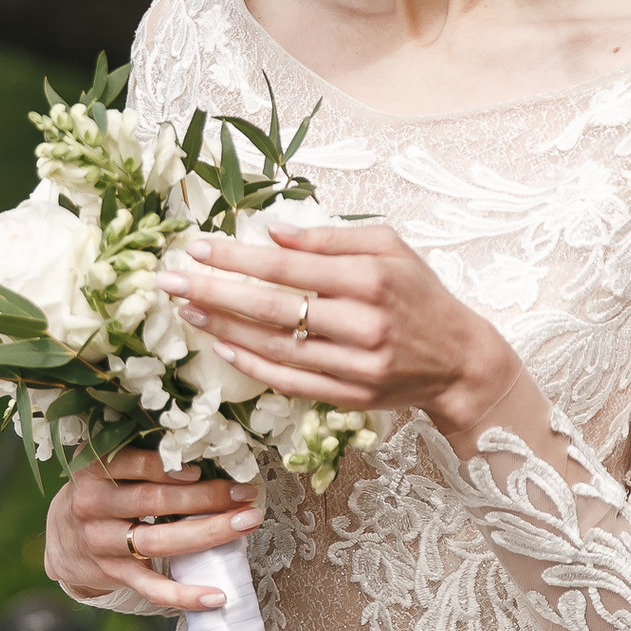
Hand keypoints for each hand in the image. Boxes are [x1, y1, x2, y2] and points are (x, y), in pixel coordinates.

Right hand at [43, 447, 262, 611]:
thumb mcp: (107, 464)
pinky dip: (185, 595)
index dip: (167, 466)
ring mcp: (102, 543)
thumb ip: (142, 453)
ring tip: (246, 524)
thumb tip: (203, 445)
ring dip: (207, 534)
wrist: (63, 539)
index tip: (203, 468)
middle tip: (245, 494)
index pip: (131, 464)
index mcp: (93, 469)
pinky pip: (152, 588)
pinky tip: (217, 595)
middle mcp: (92, 505)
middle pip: (153, 501)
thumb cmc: (102, 492)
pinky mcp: (114, 574)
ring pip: (158, 542)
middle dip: (204, 497)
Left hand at [155, 224, 536, 448]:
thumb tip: (273, 233)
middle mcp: (363, 323)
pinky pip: (289, 381)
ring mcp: (356, 365)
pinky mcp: (350, 397)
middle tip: (170, 281)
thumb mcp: (389, 247)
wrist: (460, 359)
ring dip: (223, 329)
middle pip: (272, 308)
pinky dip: (251, 365)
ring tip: (186, 311)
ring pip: (275, 347)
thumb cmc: (420, 294)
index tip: (197, 247)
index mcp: (371, 277)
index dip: (236, 258)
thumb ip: (332, 238)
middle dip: (214, 293)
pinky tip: (221, 347)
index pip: (287, 267)